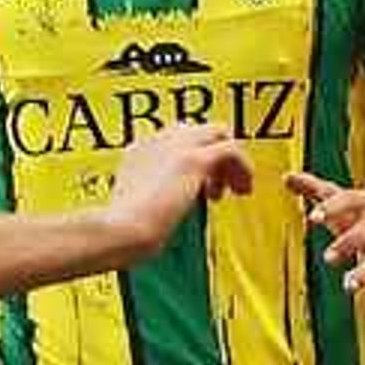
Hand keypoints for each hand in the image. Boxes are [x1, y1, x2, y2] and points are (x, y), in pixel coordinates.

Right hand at [97, 126, 254, 256]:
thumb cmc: (124, 233)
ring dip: (230, 163)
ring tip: (237, 190)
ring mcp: (173, 147)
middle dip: (212, 156)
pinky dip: (242, 167)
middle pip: (197, 132)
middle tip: (219, 188)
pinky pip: (230, 149)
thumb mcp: (137, 211)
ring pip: (216, 135)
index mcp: (138, 153)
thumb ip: (156, 200)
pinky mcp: (192, 159)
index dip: (192, 162)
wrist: (121, 232)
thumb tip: (172, 209)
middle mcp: (155, 143)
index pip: (174, 143)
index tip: (199, 190)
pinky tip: (242, 189)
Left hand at [286, 172, 364, 294]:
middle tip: (329, 258)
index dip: (331, 208)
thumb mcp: (341, 200)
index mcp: (362, 202)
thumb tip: (287, 177)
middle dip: (349, 242)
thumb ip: (314, 189)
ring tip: (349, 283)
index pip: (347, 200)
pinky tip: (352, 285)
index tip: (313, 218)